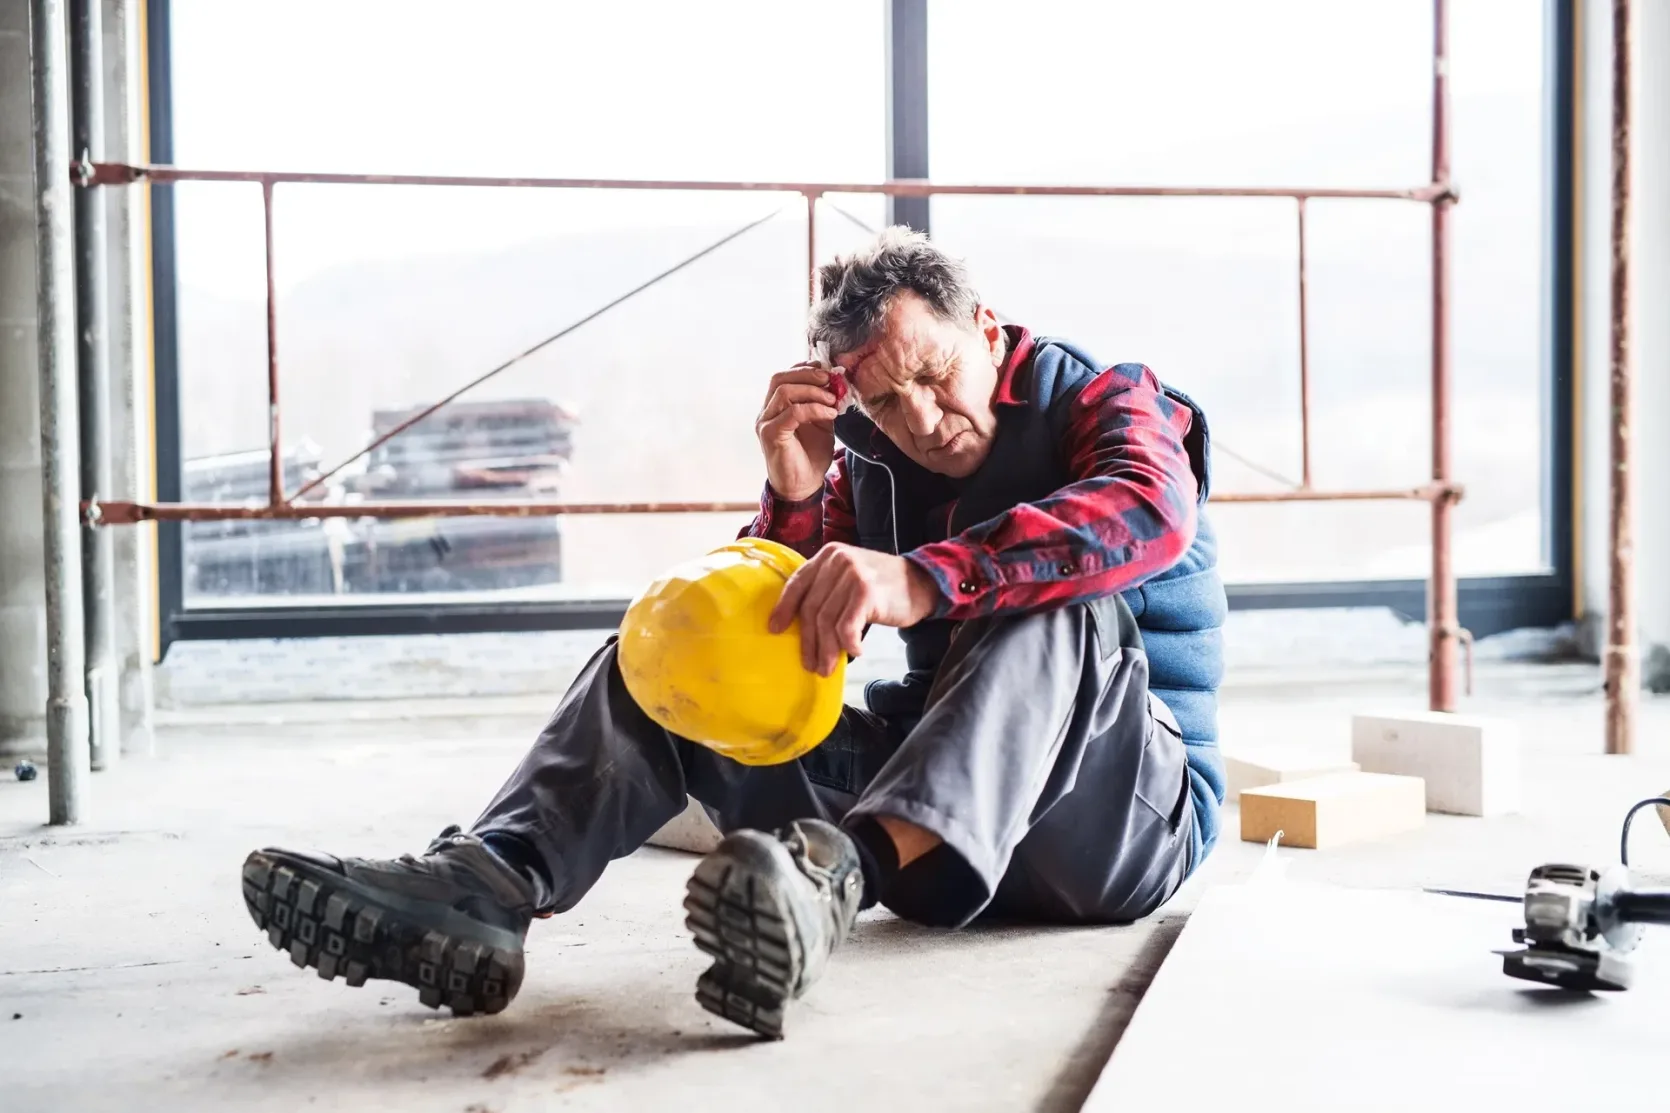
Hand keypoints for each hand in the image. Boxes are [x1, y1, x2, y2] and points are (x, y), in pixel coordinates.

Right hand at [756, 363, 838, 501]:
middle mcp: (766, 412)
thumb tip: (836, 384)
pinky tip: (830, 413)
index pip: (783, 377)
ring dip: (813, 391)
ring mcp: (765, 423)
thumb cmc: (809, 457)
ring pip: (784, 392)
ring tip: (832, 400)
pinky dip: (814, 409)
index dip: (803, 369)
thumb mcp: (821, 424)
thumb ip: (823, 404)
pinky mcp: (771, 434)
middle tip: (830, 380)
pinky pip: (792, 413)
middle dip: (807, 375)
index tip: (826, 370)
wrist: (802, 487)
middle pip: (779, 379)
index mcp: (775, 407)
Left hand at [769, 544, 937, 676]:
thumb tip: (802, 628)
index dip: (784, 608)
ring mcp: (852, 574)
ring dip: (826, 649)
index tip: (775, 629)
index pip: (797, 583)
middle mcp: (837, 560)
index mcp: (828, 555)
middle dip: (809, 641)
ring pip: (827, 621)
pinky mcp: (866, 592)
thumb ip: (827, 591)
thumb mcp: (849, 579)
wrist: (921, 583)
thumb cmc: (882, 588)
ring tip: (827, 668)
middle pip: (811, 608)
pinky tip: (855, 651)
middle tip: (810, 664)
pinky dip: (848, 644)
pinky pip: (847, 626)